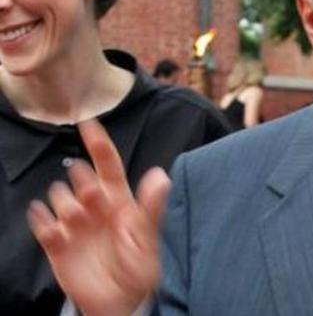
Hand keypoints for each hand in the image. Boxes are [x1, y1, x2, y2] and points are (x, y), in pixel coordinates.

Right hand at [27, 119, 170, 315]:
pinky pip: (42, 222)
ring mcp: (74, 223)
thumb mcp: (148, 237)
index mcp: (119, 200)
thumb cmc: (139, 267)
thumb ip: (152, 206)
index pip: (107, 165)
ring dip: (67, 205)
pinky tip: (55, 228)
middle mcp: (95, 207)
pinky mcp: (56, 242)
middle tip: (93, 200)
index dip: (98, 143)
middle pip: (80, 178)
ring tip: (79, 225)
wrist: (120, 300)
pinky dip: (43, 220)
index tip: (88, 123)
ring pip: (59, 196)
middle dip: (83, 182)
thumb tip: (160, 175)